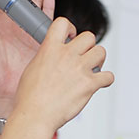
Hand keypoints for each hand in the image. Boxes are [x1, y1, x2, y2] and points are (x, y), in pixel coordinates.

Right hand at [12, 21, 113, 136]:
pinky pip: (108, 76)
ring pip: (101, 52)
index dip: (70, 28)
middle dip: (89, 46)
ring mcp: (79, 69)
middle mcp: (66, 56)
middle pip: (89, 36)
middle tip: (85, 57)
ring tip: (92, 70)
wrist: (35, 116)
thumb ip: (46, 56)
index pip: (63, 23)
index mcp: (50, 49)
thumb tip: (53, 54)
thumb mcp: (32, 68)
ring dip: (99, 61)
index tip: (71, 37)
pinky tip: (99, 84)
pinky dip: (106, 80)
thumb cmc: (30, 97)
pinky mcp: (89, 84)